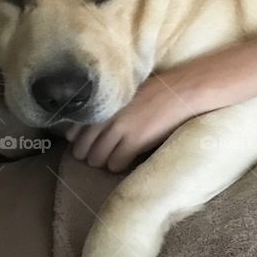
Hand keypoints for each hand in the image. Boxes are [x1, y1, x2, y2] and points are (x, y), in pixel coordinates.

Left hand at [65, 66, 205, 172]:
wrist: (182, 91)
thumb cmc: (156, 91)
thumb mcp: (124, 94)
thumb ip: (105, 108)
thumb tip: (82, 128)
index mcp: (101, 104)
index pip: (74, 132)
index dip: (81, 142)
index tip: (91, 144)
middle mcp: (105, 116)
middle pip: (82, 149)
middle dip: (91, 155)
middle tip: (103, 154)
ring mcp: (120, 129)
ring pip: (97, 159)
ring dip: (105, 162)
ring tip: (116, 156)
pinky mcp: (135, 141)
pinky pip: (115, 164)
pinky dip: (119, 165)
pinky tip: (128, 159)